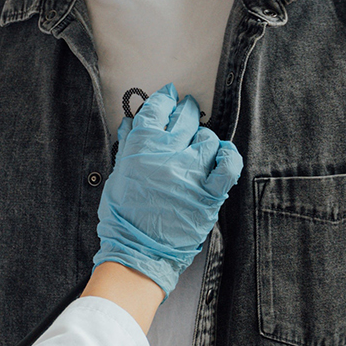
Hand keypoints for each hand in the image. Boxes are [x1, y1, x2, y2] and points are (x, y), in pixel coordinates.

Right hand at [93, 83, 243, 294]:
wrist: (137, 250)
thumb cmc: (123, 216)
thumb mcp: (117, 175)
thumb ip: (127, 146)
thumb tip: (129, 122)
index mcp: (142, 147)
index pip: (157, 110)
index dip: (164, 99)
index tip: (169, 96)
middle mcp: (167, 154)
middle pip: (184, 118)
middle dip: (186, 110)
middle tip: (186, 109)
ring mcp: (190, 173)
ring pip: (207, 138)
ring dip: (203, 137)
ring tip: (198, 142)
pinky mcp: (208, 193)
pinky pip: (227, 166)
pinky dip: (228, 156)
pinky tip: (224, 153)